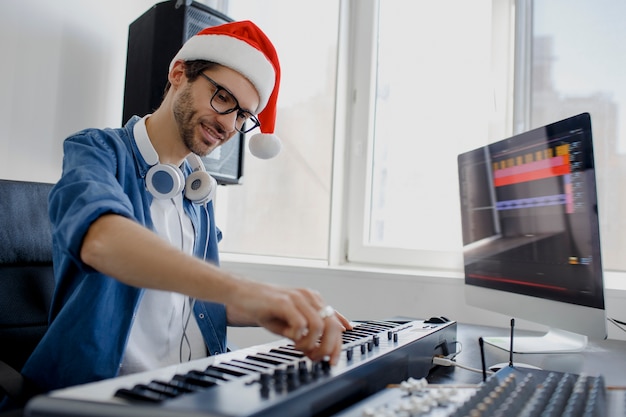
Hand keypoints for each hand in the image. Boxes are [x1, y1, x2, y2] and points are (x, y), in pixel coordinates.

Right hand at [225, 281, 349, 364]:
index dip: (338, 343)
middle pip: (331, 325)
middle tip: (316, 358)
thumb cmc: (266, 307)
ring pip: (318, 326)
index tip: (333, 359)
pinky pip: (300, 323)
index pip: (334, 322)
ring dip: (311, 343)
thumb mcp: (290, 321)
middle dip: (327, 347)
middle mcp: (309, 297)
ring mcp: (297, 298)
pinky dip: (298, 336)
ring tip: (299, 348)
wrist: (242, 293)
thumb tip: (318, 350)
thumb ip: (306, 332)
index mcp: (313, 300)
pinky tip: (291, 339)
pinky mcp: (284, 302)